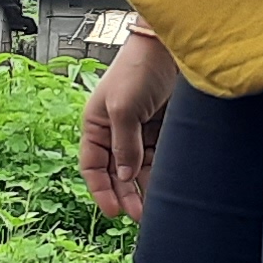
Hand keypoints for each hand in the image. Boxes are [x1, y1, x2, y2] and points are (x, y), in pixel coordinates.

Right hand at [80, 35, 175, 221]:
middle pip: (116, 172)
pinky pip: (158, 157)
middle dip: (126, 194)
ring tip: (154, 207)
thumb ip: (123, 145)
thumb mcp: (123, 108)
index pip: (92, 166)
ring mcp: (139, 129)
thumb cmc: (138, 68)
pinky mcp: (161, 127)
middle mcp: (115, 130)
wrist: (171, 47)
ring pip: (139, 168)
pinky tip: (167, 186)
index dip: (100, 189)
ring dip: (145, 187)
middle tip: (138, 215)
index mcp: (96, 125)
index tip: (113, 210)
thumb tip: (124, 176)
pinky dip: (161, 172)